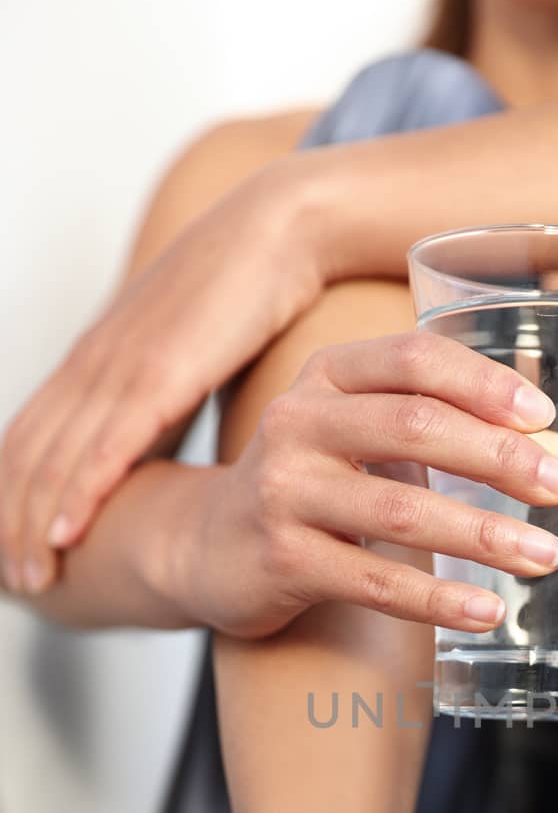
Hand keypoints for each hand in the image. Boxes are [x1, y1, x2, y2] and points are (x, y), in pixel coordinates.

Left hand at [0, 156, 324, 594]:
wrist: (277, 230)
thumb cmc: (242, 291)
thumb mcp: (185, 356)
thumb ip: (160, 399)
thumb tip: (160, 444)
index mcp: (98, 361)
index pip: (31, 439)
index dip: (12, 497)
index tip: (11, 547)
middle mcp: (94, 364)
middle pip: (28, 457)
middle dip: (10, 524)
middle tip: (12, 583)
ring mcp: (122, 367)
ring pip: (56, 459)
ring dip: (33, 524)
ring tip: (28, 579)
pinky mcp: (161, 370)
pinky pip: (107, 444)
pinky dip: (79, 490)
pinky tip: (65, 532)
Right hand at [173, 332, 557, 639]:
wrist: (207, 544)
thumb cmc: (314, 483)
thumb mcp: (360, 433)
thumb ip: (440, 425)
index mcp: (329, 375)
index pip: (414, 358)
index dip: (484, 383)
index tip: (545, 420)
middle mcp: (298, 421)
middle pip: (414, 426)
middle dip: (501, 457)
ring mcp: (285, 491)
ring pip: (401, 510)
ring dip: (485, 536)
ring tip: (546, 557)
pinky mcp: (282, 559)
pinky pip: (375, 581)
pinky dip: (438, 600)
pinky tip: (487, 612)